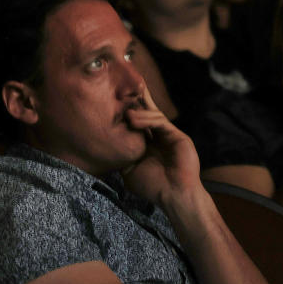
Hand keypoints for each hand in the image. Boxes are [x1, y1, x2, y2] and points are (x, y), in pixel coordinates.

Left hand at [121, 86, 202, 206]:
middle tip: (122, 87)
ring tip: (126, 114)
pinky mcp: (177, 135)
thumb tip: (106, 148)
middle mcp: (158, 137)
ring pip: (153, 114)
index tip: (111, 103)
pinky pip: (160, 121)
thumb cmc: (153, 187)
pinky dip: (147, 119)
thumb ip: (121, 157)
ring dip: (138, 112)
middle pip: (146, 112)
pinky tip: (134, 120)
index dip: (126, 113)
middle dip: (135, 100)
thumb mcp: (129, 172)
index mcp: (147, 144)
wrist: (174, 195)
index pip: (136, 123)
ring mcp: (168, 135)